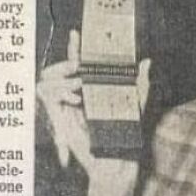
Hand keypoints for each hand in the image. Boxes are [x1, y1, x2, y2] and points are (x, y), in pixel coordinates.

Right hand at [37, 29, 150, 181]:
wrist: (113, 163)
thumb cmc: (126, 136)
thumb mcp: (136, 106)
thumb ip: (141, 84)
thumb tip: (147, 62)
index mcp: (94, 88)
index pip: (80, 63)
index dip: (75, 47)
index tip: (76, 33)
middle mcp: (78, 94)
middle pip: (61, 69)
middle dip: (65, 65)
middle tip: (76, 69)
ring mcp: (66, 105)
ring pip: (51, 81)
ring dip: (62, 83)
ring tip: (78, 93)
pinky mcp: (58, 117)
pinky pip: (48, 98)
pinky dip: (59, 96)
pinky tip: (75, 102)